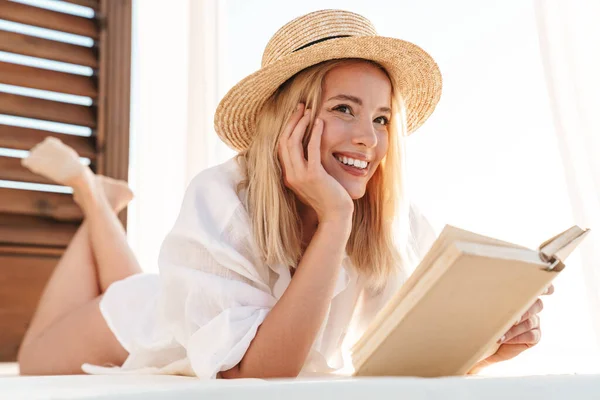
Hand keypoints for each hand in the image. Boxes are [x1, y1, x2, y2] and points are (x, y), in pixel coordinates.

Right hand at [278, 104, 353, 222]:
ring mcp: (300, 176)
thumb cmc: (328, 199)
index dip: (287, 128)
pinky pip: (311, 149)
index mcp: (288, 176)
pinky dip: (314, 133)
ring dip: (301, 124)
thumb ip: (305, 168)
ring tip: (308, 110)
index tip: (296, 115)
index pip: (281, 147)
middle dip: (292, 121)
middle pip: (284, 141)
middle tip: (300, 106)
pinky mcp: (313, 175)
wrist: (336, 216)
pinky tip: (320, 122)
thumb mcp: (311, 182)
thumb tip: (308, 151)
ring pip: (293, 142)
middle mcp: (290, 175)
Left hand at [469, 284, 553, 372]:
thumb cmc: (483, 320)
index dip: (544, 286)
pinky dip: (517, 337)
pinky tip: (505, 340)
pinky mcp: (534, 336)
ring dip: (513, 328)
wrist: (483, 343)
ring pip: (530, 321)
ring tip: (499, 334)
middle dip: (523, 311)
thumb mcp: (486, 307)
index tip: (544, 288)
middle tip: (511, 319)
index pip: (536, 287)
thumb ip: (493, 299)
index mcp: (520, 295)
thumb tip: (491, 292)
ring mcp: (534, 321)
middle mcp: (530, 307)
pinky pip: (532, 335)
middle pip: (536, 304)